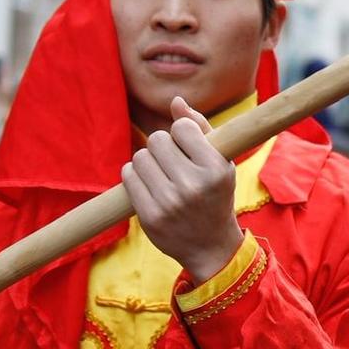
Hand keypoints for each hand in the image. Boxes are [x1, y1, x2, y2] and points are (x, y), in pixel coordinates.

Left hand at [125, 98, 241, 285]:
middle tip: (173, 163)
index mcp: (215, 168)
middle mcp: (193, 185)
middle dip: (163, 147)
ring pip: (140, 156)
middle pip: (156, 139)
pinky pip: (128, 176)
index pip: (181, 128)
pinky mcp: (150, 216)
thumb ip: (200, 128)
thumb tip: (175, 101)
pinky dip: (135, 175)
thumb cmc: (216, 195)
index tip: (187, 147)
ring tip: (161, 174)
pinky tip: (149, 184)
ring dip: (147, 161)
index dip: (181, 133)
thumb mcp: (221, 162)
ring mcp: (169, 203)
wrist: (211, 246)